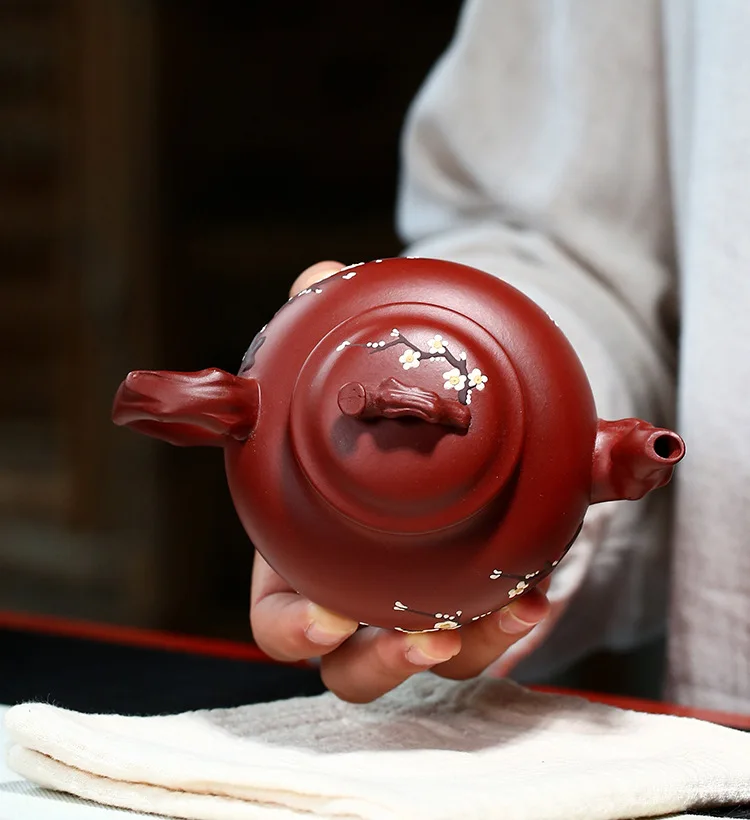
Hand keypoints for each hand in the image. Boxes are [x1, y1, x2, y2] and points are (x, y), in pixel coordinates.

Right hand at [249, 260, 551, 702]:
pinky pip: (491, 633)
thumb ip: (326, 312)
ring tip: (514, 609)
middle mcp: (356, 592)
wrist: (439, 408)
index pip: (279, 615)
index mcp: (303, 555)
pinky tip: (542, 589)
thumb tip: (320, 275)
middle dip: (385, 662)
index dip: (294, 629)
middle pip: (353, 666)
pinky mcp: (475, 601)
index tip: (326, 619)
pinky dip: (515, 622)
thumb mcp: (354, 351)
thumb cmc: (374, 394)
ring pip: (434, 660)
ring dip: (469, 648)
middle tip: (425, 633)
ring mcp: (417, 602)